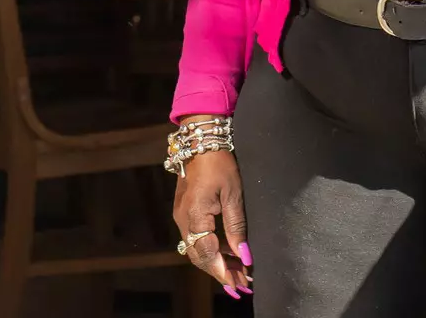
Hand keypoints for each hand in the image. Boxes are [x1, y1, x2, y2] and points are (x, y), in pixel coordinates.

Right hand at [171, 124, 251, 298]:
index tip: (239, 285)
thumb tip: (244, 255)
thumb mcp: (234, 194)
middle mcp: (183, 220)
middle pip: (200, 256)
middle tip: (243, 284)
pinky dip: (213, 247)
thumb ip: (237, 227)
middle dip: (221, 272)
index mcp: (194, 217)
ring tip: (241, 271)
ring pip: (198, 248)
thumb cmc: (220, 163)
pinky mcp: (185, 211)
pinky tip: (230, 251)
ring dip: (217, 261)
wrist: (200, 140)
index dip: (223, 272)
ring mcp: (181, 216)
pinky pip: (197, 236)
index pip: (208, 255)